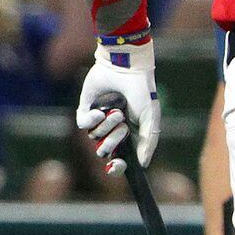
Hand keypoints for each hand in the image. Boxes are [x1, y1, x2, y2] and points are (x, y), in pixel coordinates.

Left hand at [76, 36, 158, 171]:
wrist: (126, 68)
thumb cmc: (142, 91)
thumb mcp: (150, 118)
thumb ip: (148, 142)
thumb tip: (143, 164)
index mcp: (130, 135)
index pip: (121, 158)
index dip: (118, 166)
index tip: (115, 167)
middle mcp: (112, 130)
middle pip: (105, 150)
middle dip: (113, 142)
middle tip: (122, 129)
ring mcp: (98, 120)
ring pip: (94, 137)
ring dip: (106, 126)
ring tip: (116, 111)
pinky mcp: (85, 109)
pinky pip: (83, 124)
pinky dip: (92, 119)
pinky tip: (100, 110)